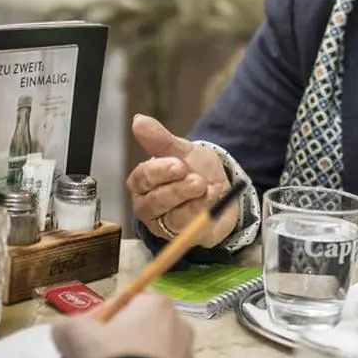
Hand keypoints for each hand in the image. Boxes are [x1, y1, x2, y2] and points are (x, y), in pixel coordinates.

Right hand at [51, 292, 194, 357]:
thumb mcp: (73, 334)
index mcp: (157, 305)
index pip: (123, 303)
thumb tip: (68, 330)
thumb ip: (67, 325)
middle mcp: (177, 327)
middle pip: (131, 334)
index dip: (98, 321)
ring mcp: (184, 357)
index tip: (82, 340)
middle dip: (103, 351)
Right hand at [126, 114, 236, 247]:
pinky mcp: (183, 237)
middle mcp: (148, 206)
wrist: (220, 187)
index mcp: (142, 183)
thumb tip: (138, 120)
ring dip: (193, 203)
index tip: (179, 164)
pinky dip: (203, 214)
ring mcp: (165, 224)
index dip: (160, 172)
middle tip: (197, 181)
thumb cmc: (194, 169)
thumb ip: (160, 139)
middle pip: (155, 202)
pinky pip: (189, 229)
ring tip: (210, 190)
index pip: (143, 179)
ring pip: (173, 217)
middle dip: (178, 190)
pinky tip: (214, 200)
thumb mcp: (181, 150)